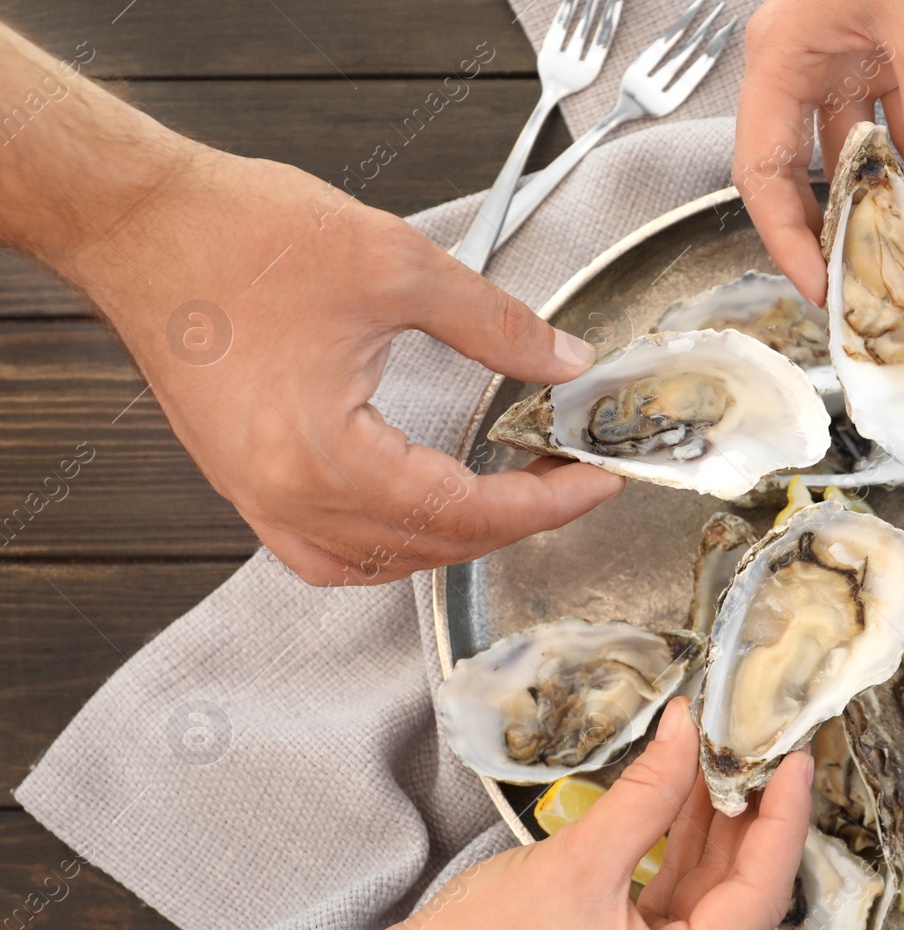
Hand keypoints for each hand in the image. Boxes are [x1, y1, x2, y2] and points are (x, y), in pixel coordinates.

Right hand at [0, 23, 621, 585]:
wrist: (138, 224)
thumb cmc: (239, 237)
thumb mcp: (397, 266)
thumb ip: (496, 326)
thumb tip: (565, 364)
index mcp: (324, 457)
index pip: (464, 511)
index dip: (544, 503)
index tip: (596, 482)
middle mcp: (285, 497)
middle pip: (429, 547)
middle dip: (512, 520)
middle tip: (567, 479)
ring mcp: (257, 497)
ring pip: (378, 562)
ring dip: (453, 539)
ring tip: (511, 497)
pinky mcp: (243, 481)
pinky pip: (326, 552)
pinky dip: (387, 546)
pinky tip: (422, 514)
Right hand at [146, 698, 813, 929]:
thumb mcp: (572, 864)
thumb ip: (647, 795)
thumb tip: (690, 734)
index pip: (760, 896)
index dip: (784, 818)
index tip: (796, 759)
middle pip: (735, 902)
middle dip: (748, 818)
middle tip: (757, 746)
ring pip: (700, 906)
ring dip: (709, 832)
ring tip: (716, 759)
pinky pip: (666, 917)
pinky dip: (673, 860)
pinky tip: (678, 803)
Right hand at [733, 0, 903, 304]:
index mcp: (780, 59)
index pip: (761, 173)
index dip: (785, 239)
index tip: (820, 289)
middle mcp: (801, 63)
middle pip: (797, 170)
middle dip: (827, 231)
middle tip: (861, 290)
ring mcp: (843, 55)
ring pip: (848, 150)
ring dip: (875, 201)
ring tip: (902, 256)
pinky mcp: (885, 48)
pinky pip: (889, 122)